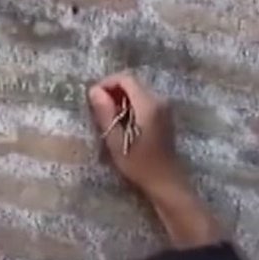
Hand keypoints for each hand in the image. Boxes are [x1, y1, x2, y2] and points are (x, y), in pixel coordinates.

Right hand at [88, 71, 181, 196]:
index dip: (107, 83)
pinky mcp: (165, 115)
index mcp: (148, 104)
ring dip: (121, 99)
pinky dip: (131, 106)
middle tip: (98, 109)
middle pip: (133, 83)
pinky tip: (123, 123)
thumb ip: (105, 113)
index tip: (93, 97)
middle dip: (113, 91)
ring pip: (138, 92)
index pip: (126, 79)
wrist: (165, 181)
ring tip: (108, 117)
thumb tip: (94, 90)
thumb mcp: (116, 141)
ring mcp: (164, 107)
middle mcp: (159, 100)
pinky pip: (145, 101)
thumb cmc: (139, 164)